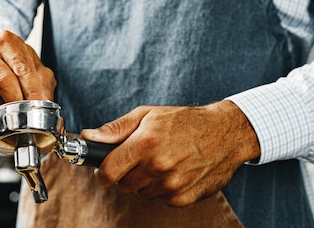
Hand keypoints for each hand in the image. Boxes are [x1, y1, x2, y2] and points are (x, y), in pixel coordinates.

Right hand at [0, 30, 56, 124]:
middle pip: (3, 81)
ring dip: (6, 114)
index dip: (32, 90)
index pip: (22, 68)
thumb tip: (45, 105)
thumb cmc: (14, 65)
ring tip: (16, 121)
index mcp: (5, 40)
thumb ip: (42, 85)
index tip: (40, 106)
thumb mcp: (34, 68)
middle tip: (29, 119)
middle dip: (18, 103)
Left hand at [80, 101, 259, 206]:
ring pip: (142, 193)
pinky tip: (176, 171)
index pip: (108, 171)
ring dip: (146, 181)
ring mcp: (172, 184)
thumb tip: (88, 137)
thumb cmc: (184, 121)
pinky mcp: (183, 198)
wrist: (225, 134)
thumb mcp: (148, 114)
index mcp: (145, 143)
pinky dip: (164, 188)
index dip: (102, 172)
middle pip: (124, 184)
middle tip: (141, 158)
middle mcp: (158, 166)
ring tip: (162, 161)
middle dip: (127, 173)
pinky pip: (161, 199)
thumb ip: (115, 129)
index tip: (105, 169)